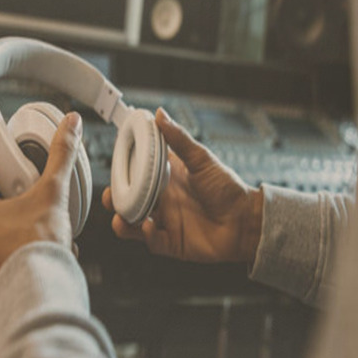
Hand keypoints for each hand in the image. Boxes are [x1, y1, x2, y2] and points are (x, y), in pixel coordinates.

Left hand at [0, 111, 82, 333]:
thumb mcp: (52, 198)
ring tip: (33, 253)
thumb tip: (70, 126)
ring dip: (3, 250)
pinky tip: (26, 280)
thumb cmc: (36, 256)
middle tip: (23, 212)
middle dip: (2, 213)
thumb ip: (61, 159)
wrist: (35, 310)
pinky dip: (4, 279)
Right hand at [102, 108, 262, 264]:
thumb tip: (160, 115)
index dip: (123, 171)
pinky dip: (145, 235)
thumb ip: (179, 139)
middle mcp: (163, 200)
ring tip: (121, 218)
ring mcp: (166, 221)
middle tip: (111, 197)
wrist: (246, 221)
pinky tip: (148, 228)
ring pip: (133, 223)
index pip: (137, 173)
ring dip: (123, 221)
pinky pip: (151, 241)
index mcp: (167, 179)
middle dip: (115, 200)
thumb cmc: (228, 189)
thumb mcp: (202, 160)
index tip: (114, 165)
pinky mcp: (172, 242)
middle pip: (129, 200)